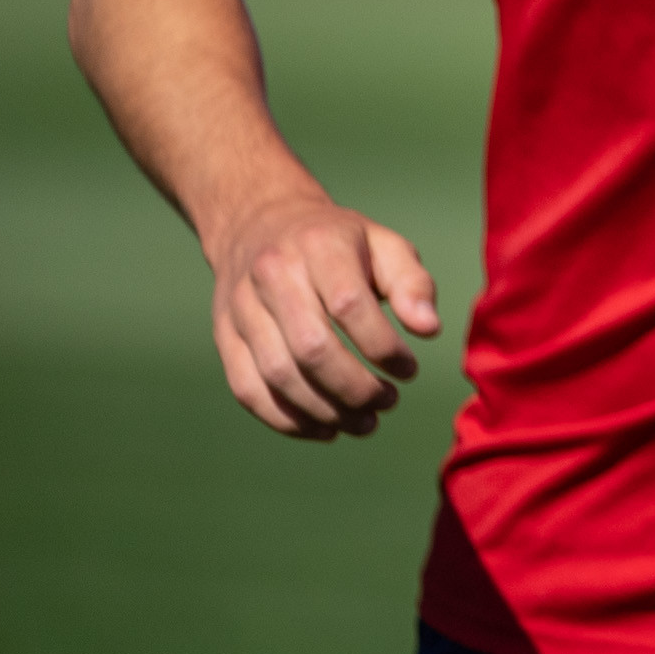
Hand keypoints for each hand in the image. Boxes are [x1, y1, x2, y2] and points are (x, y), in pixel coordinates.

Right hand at [202, 188, 439, 438]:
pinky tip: (325, 429)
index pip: (349, 305)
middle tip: (388, 402)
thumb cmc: (339, 243)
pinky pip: (249, 389)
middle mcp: (273, 275)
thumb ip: (412, 284)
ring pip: (279, 375)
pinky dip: (287, 420)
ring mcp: (242, 308)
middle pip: (311, 348)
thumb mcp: (384, 244)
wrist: (261, 224)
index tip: (409, 370)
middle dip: (356, 388)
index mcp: (319, 245)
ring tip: (365, 423)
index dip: (383, 347)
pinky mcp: (225, 337)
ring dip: (326, 411)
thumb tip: (429, 329)